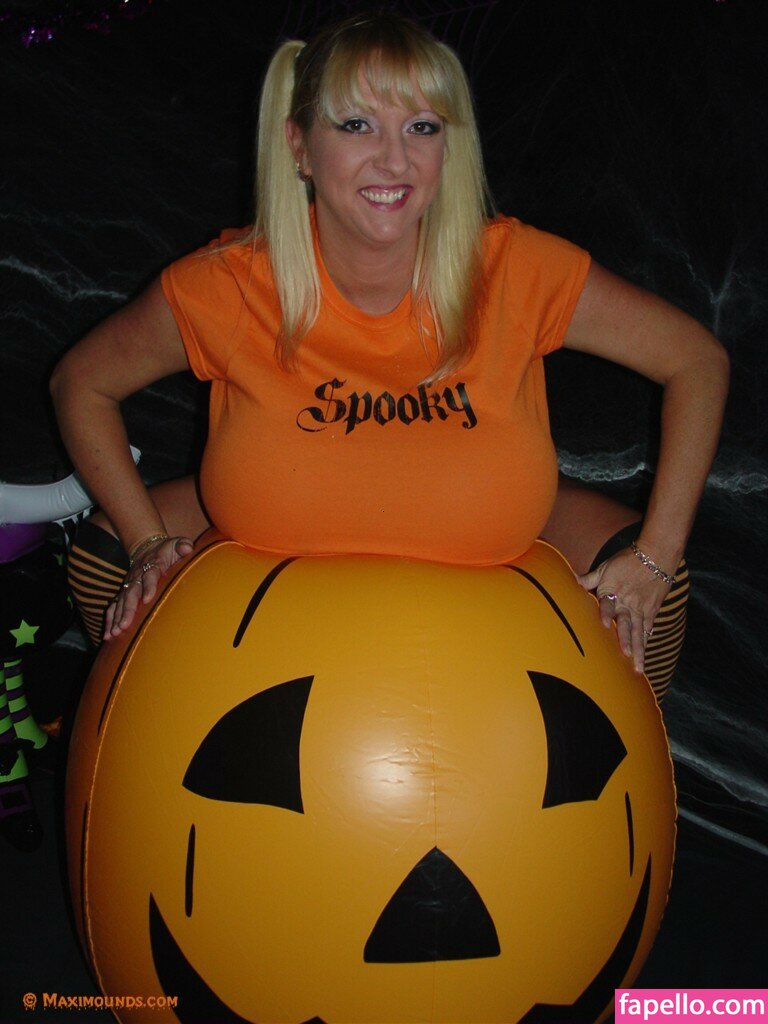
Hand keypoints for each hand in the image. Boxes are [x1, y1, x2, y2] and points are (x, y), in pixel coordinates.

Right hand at [104, 536, 192, 639]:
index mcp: (152, 566)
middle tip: (124, 625)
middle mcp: (137, 577)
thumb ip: (182, 546)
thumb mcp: (176, 544)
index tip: (147, 599)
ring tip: (114, 633)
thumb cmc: (166, 550)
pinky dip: (110, 619)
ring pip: (120, 602)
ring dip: (117, 618)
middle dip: (128, 610)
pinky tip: (108, 634)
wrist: (147, 547)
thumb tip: (186, 548)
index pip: (150, 576)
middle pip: (131, 594)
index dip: (149, 586)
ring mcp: (129, 585)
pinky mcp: (124, 592)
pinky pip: (114, 606)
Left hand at [577, 547, 671, 673]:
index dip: (606, 614)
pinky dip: (646, 640)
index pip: (608, 604)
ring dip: (639, 649)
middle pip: (627, 624)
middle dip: (627, 641)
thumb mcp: (605, 567)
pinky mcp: (652, 609)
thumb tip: (571, 580)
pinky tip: (645, 653)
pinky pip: (648, 627)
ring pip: (640, 632)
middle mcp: (628, 603)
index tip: (605, 625)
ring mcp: (641, 608)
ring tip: (638, 667)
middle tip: (627, 656)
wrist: (656, 554)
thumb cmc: (627, 559)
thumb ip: (588, 578)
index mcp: (613, 591)